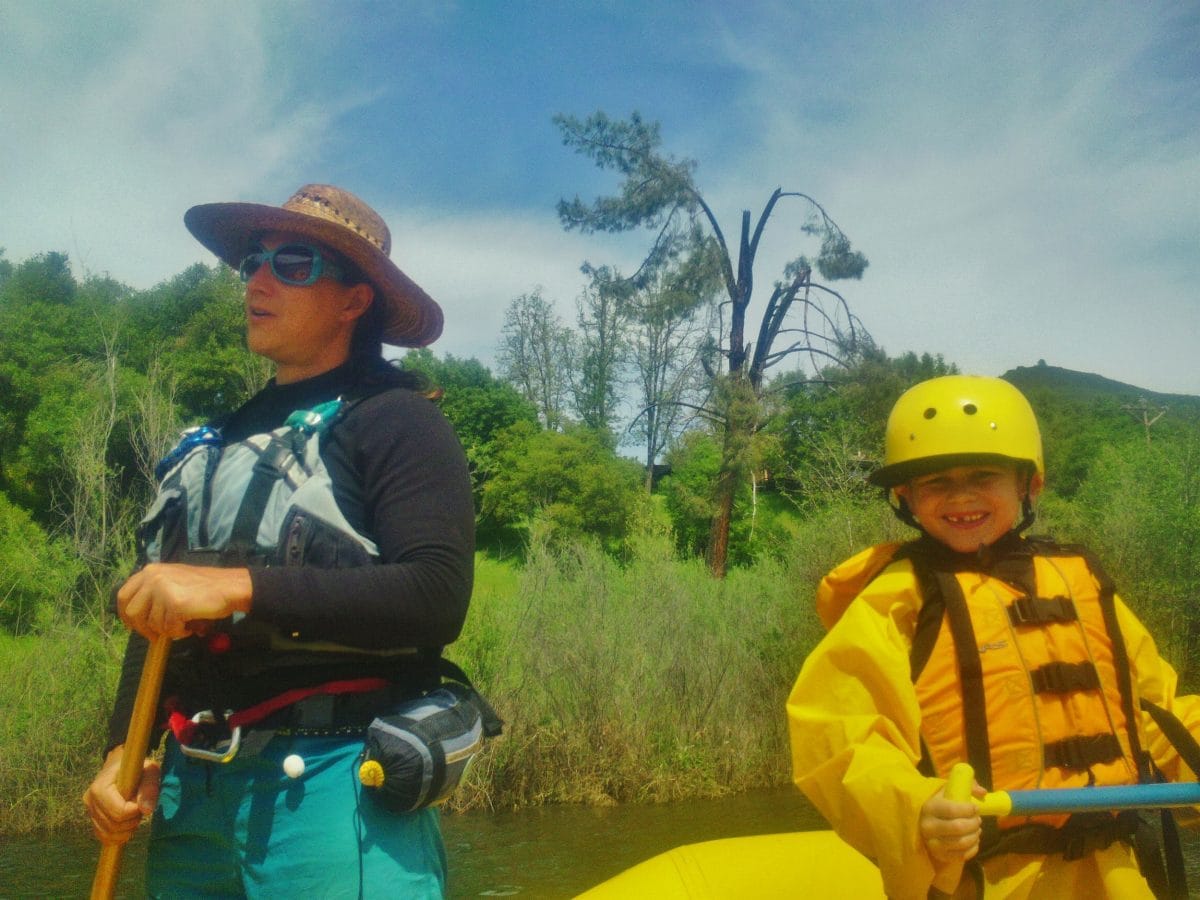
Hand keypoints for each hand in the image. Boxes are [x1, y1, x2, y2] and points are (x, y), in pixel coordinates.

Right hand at [82, 746, 161, 844]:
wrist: (122, 770)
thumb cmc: (137, 769)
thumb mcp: (149, 771)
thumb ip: (149, 787)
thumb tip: (147, 810)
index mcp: (100, 787)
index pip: (118, 811)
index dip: (135, 811)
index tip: (142, 801)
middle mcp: (89, 801)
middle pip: (113, 825)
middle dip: (132, 820)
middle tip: (140, 806)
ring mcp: (90, 813)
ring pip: (109, 834)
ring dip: (128, 829)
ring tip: (134, 813)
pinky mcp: (93, 822)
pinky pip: (105, 838)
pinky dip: (119, 836)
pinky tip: (128, 824)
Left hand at [117, 563, 252, 638]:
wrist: (229, 587)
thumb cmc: (204, 587)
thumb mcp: (173, 580)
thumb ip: (154, 591)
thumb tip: (137, 616)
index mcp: (150, 571)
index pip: (124, 595)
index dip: (125, 614)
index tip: (133, 626)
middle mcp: (153, 577)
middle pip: (132, 611)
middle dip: (143, 628)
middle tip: (155, 636)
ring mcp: (163, 589)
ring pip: (152, 623)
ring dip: (167, 629)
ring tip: (183, 624)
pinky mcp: (174, 604)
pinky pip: (169, 628)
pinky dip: (180, 631)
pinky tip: (190, 625)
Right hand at [920, 780, 982, 868]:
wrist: (923, 821)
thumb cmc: (940, 804)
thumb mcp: (949, 790)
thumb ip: (967, 786)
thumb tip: (982, 792)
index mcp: (929, 808)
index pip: (951, 810)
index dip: (968, 810)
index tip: (976, 808)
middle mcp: (928, 826)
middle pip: (958, 828)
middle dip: (974, 823)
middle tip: (978, 820)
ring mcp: (932, 843)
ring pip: (961, 843)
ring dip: (975, 836)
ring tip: (977, 829)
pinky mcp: (939, 855)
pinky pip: (962, 855)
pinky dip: (973, 848)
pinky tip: (974, 840)